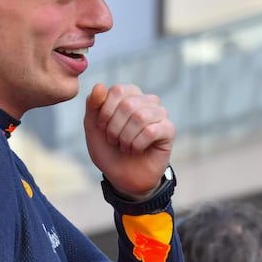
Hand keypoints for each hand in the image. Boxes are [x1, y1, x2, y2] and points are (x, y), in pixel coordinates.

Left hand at [84, 83, 174, 199]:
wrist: (122, 176)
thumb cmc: (109, 150)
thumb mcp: (93, 127)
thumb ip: (93, 105)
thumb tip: (99, 85)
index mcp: (129, 95)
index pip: (118, 90)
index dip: (106, 111)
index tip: (102, 128)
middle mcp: (147, 101)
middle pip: (128, 104)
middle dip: (115, 127)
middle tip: (114, 141)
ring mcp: (160, 114)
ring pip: (141, 117)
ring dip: (126, 137)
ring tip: (125, 146)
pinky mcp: (169, 130)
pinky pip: (152, 131)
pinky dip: (138, 144)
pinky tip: (137, 150)